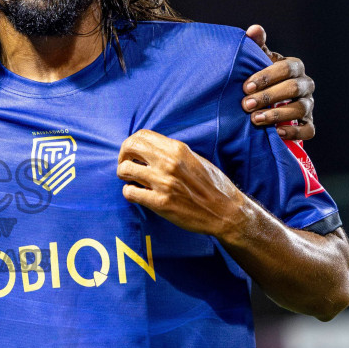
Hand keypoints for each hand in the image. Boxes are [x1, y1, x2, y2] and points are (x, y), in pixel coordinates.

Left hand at [117, 129, 249, 239]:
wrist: (226, 211)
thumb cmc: (212, 185)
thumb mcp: (194, 159)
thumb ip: (173, 152)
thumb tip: (150, 148)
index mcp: (177, 149)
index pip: (141, 135)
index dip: (131, 143)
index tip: (132, 153)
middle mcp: (168, 163)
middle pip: (129, 148)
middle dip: (122, 156)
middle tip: (126, 165)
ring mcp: (163, 183)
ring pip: (125, 170)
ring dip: (124, 175)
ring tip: (132, 181)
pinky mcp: (160, 203)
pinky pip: (130, 193)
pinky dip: (129, 192)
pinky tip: (138, 194)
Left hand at [242, 25, 314, 140]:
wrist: (268, 102)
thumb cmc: (262, 78)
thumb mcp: (258, 61)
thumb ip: (256, 46)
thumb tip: (254, 29)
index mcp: (295, 67)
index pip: (287, 68)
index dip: (267, 77)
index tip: (246, 86)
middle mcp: (305, 85)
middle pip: (293, 88)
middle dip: (268, 97)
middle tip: (246, 104)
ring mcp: (309, 105)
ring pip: (300, 109)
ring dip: (276, 115)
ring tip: (255, 119)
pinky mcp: (308, 124)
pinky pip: (308, 130)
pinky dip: (294, 132)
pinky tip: (276, 133)